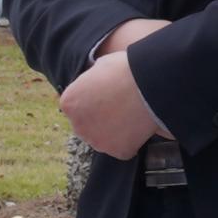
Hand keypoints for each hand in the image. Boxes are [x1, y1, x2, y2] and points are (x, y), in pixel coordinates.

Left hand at [59, 46, 166, 160]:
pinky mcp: (117, 151)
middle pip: (87, 125)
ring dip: (114, 131)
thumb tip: (95, 84)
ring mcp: (97, 141)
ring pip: (103, 139)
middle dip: (100, 119)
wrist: (149, 85)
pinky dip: (131, 141)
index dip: (93, 101)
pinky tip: (139, 126)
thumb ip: (91, 81)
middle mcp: (78, 126)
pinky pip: (123, 148)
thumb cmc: (125, 71)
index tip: (107, 95)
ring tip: (131, 115)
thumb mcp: (99, 66)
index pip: (76, 107)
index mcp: (69, 103)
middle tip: (120, 107)